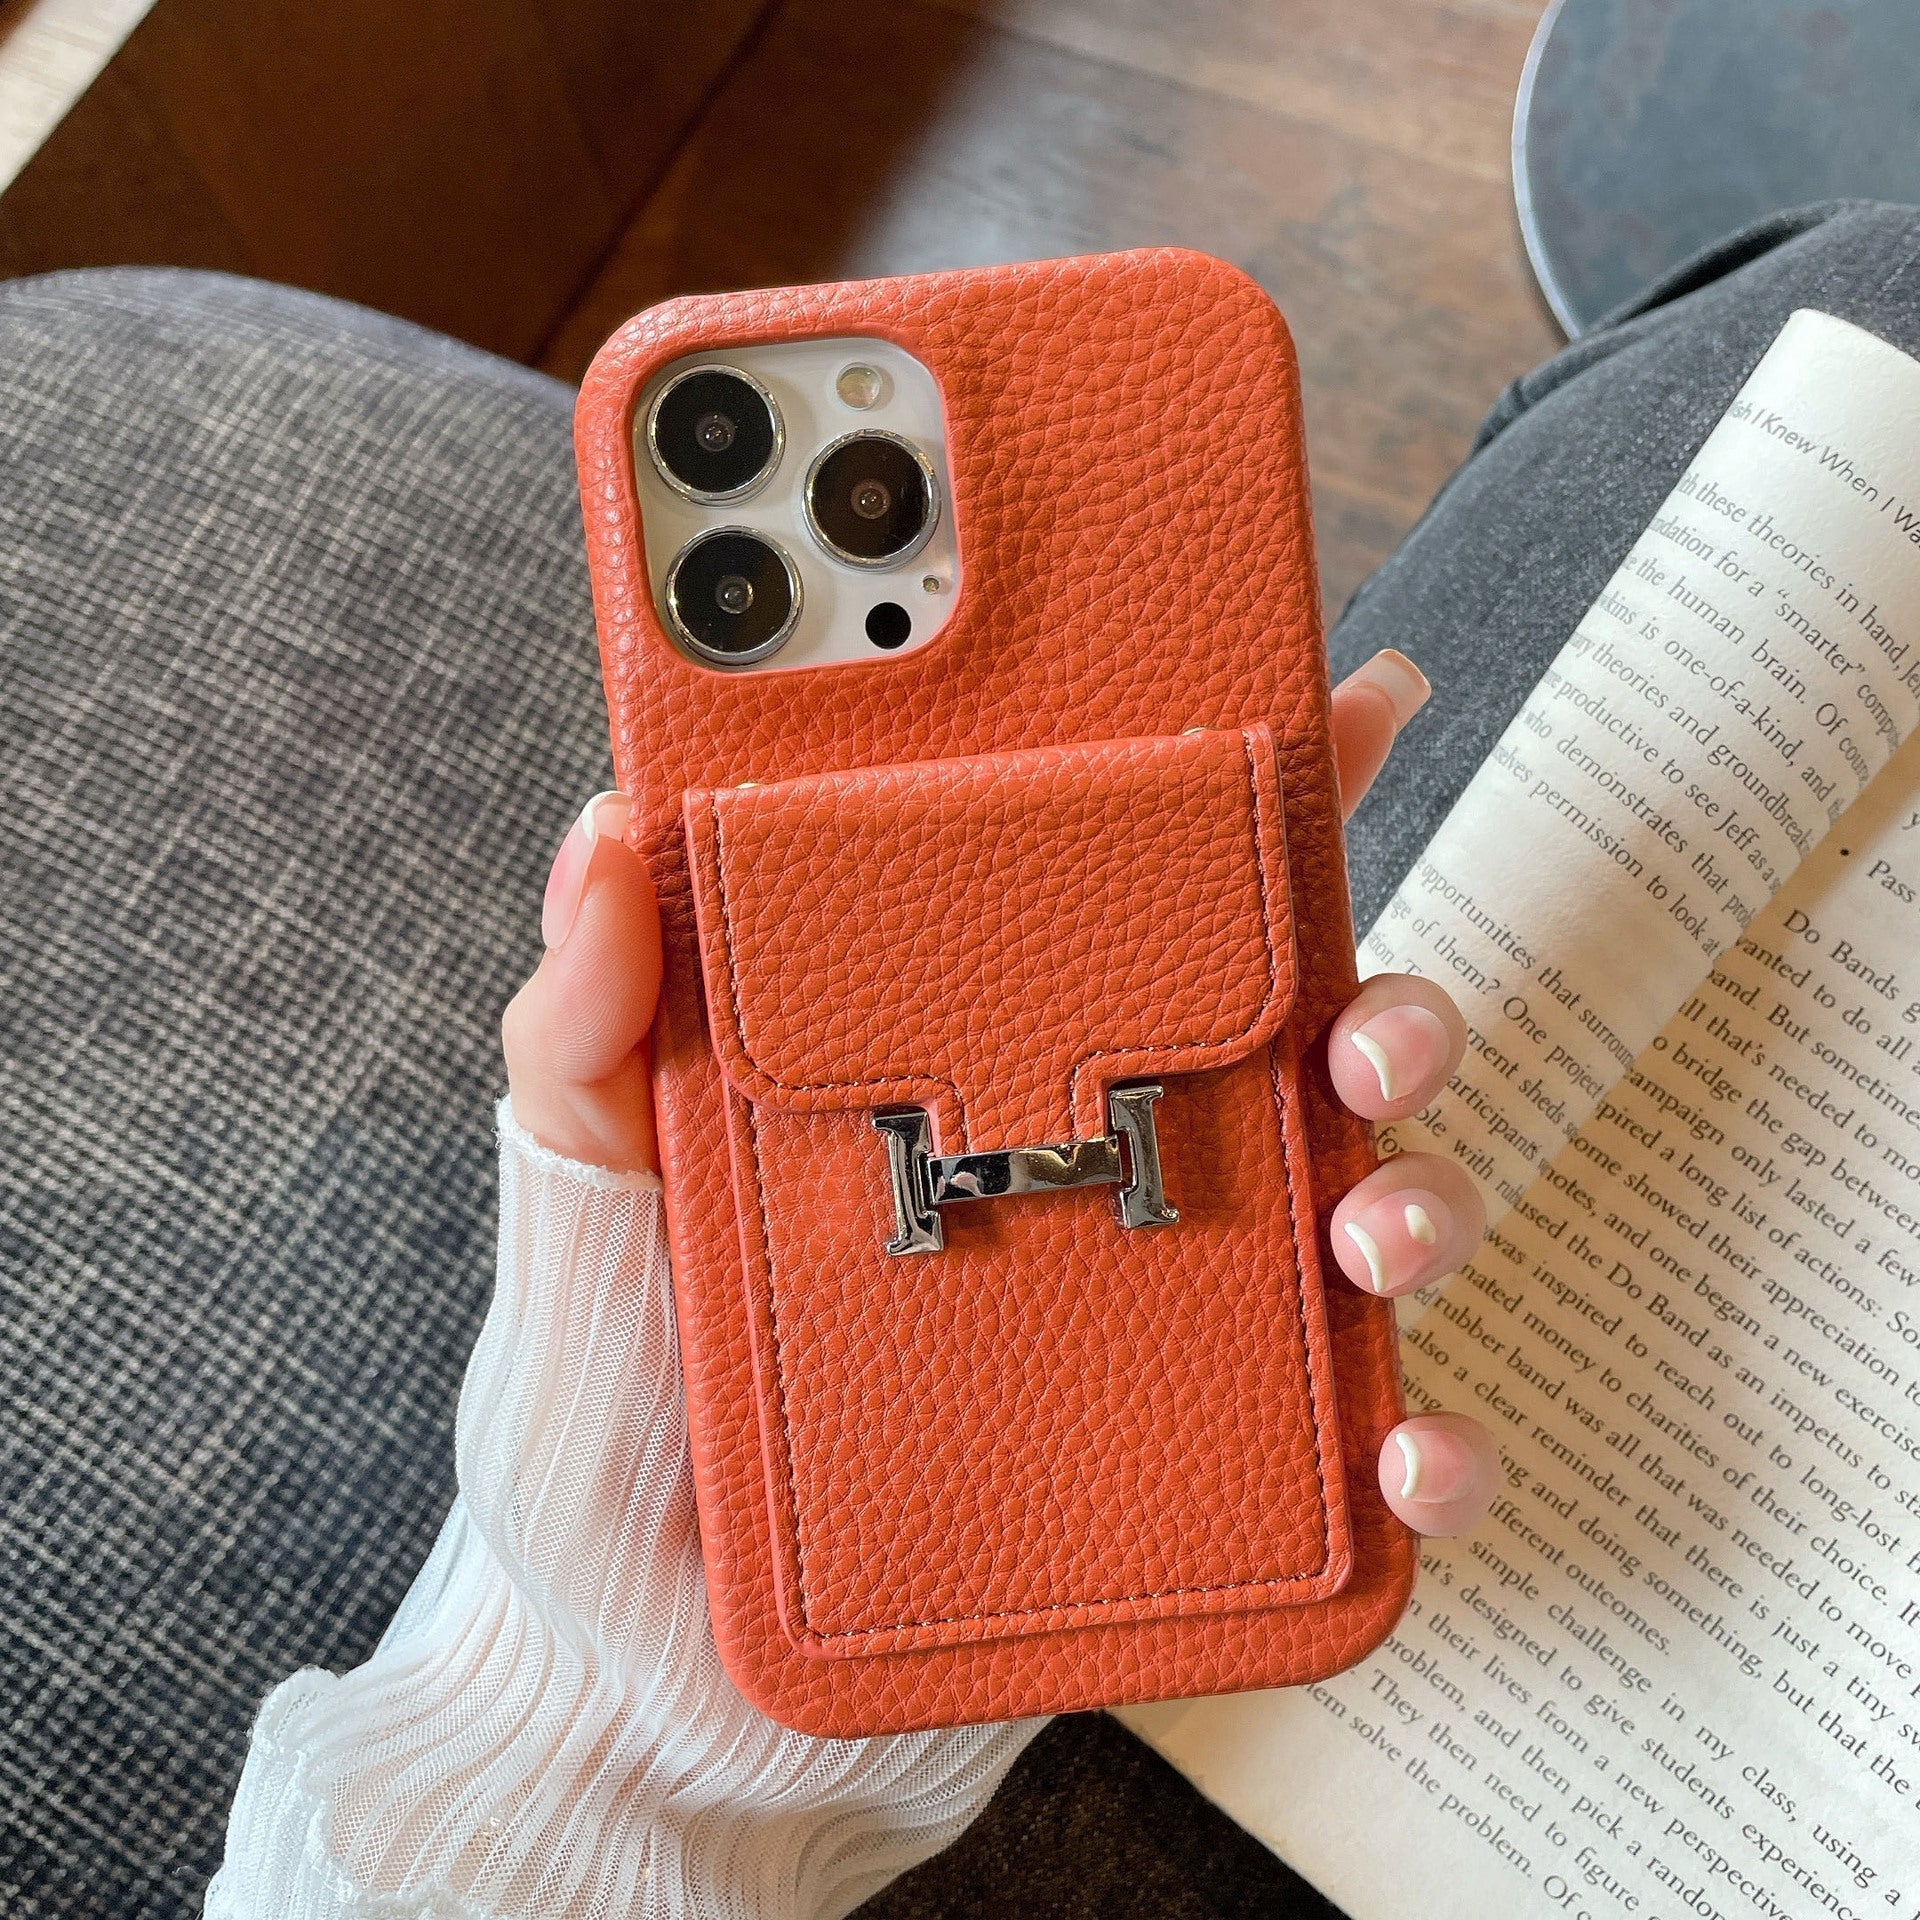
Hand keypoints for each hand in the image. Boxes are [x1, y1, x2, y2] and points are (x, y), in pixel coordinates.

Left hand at [503, 651, 1498, 1538]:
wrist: (639, 1695)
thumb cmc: (601, 1435)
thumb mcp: (582, 1213)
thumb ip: (586, 1038)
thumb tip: (611, 829)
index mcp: (963, 1085)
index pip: (1116, 915)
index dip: (1239, 808)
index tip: (1338, 714)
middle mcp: (1080, 1183)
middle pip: (1287, 1053)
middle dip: (1383, 1007)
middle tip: (1363, 1031)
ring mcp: (1146, 1327)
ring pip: (1354, 1217)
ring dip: (1420, 1198)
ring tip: (1369, 1227)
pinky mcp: (1184, 1482)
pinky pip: (1346, 1447)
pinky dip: (1415, 1438)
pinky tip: (1401, 1452)